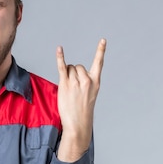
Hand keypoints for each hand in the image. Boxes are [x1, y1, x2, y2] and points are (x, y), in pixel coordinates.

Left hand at [55, 39, 105, 161]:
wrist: (78, 124)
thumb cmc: (83, 111)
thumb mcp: (90, 95)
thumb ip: (85, 82)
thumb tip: (73, 70)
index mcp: (96, 82)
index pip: (99, 63)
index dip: (101, 51)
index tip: (103, 40)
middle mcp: (87, 80)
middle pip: (77, 66)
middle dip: (74, 74)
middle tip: (74, 90)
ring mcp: (76, 82)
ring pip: (69, 68)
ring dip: (67, 75)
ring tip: (69, 90)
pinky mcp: (65, 84)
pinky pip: (62, 67)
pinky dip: (60, 57)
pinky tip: (59, 49)